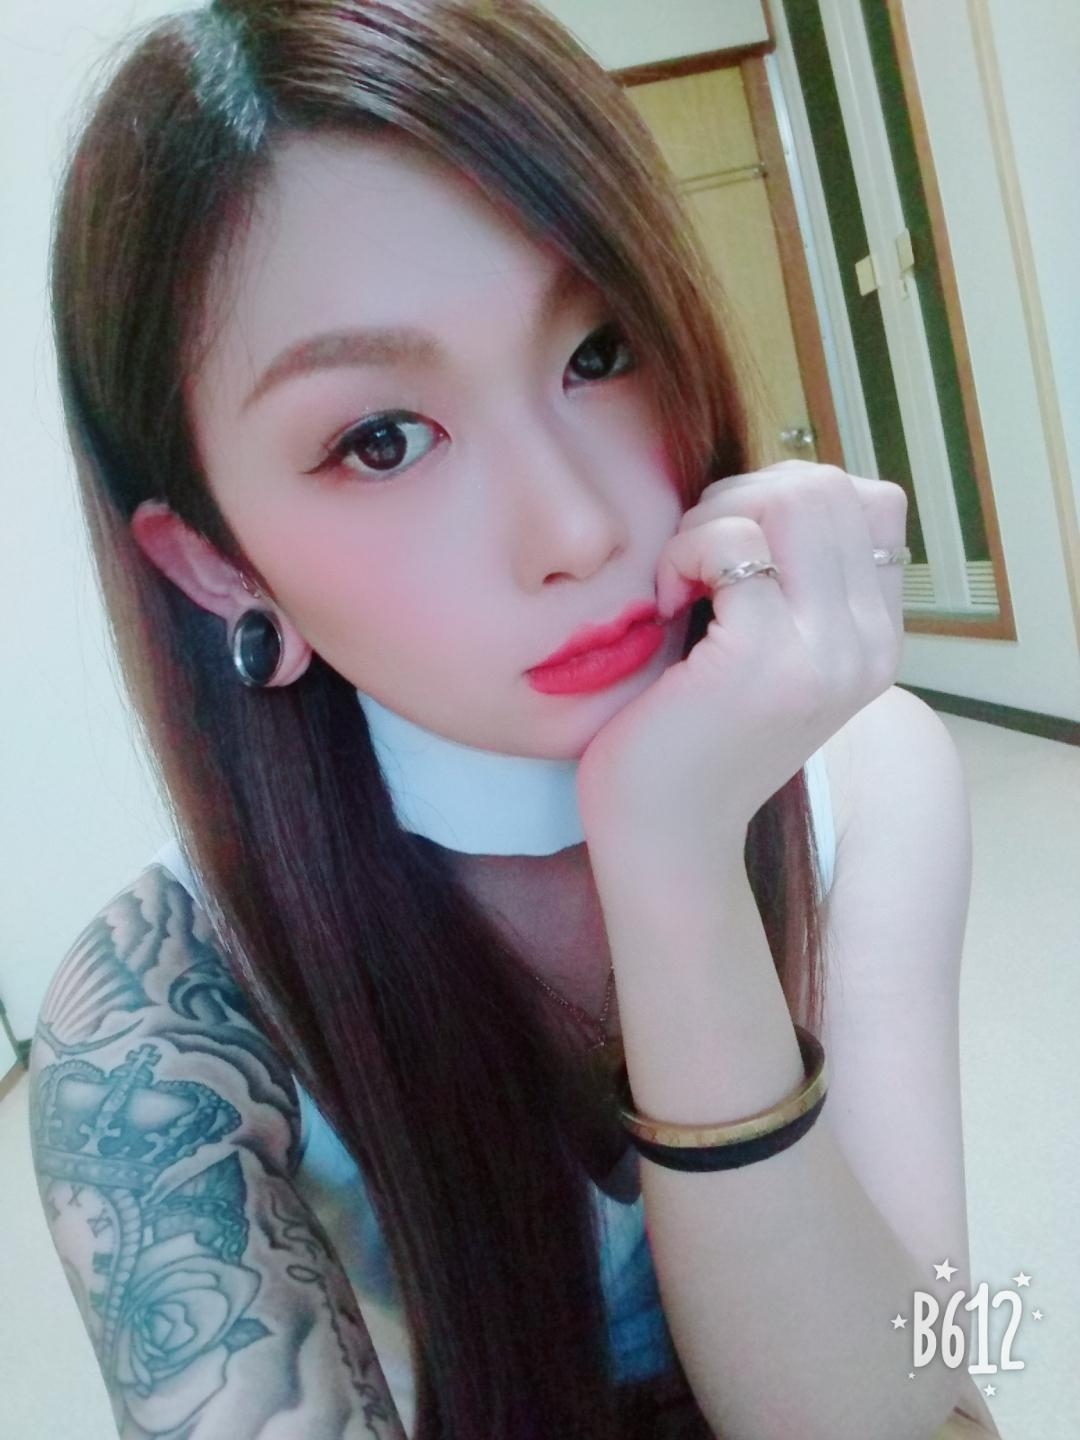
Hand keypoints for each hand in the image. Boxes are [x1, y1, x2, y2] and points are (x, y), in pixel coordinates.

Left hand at [575, 460, 907, 862]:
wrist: (666, 834)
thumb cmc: (692, 733)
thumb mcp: (769, 650)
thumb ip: (795, 581)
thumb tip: (772, 484)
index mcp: (876, 639)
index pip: (870, 502)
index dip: (788, 495)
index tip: (732, 544)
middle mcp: (868, 646)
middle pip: (828, 487)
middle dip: (742, 496)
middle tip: (694, 554)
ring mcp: (826, 654)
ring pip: (793, 500)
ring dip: (714, 519)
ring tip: (681, 576)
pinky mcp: (766, 661)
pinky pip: (733, 544)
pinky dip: (684, 552)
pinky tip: (665, 603)